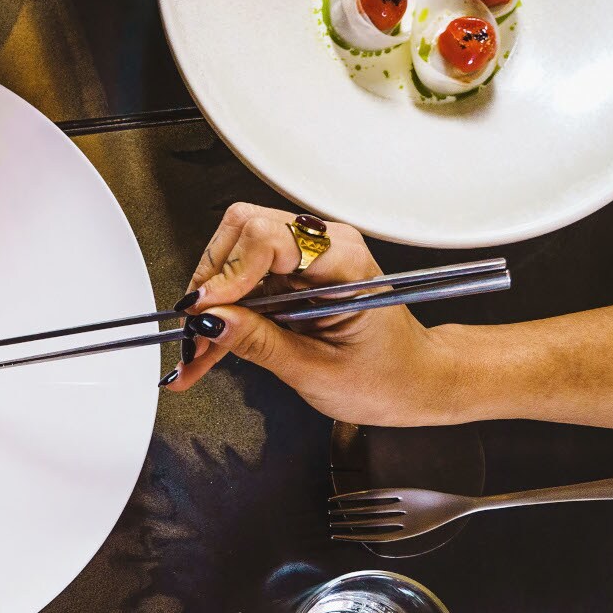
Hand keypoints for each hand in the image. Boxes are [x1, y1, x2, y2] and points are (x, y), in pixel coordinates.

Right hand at [163, 202, 461, 425]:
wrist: (415, 380)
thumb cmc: (388, 377)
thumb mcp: (317, 371)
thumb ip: (259, 343)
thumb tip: (209, 322)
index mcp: (344, 262)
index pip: (268, 236)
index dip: (229, 272)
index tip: (206, 312)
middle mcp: (326, 246)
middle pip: (242, 232)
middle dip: (211, 283)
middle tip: (196, 332)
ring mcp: (308, 256)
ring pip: (234, 254)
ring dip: (210, 302)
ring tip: (197, 351)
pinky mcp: (295, 272)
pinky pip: (244, 280)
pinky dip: (222, 314)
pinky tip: (205, 350)